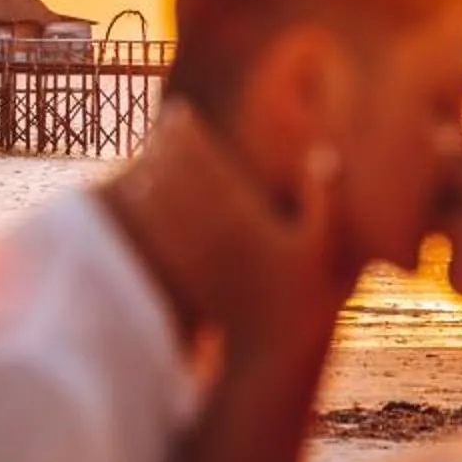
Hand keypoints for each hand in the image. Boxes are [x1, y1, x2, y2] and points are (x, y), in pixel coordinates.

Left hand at [131, 104, 348, 353]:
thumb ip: (324, 198)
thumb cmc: (306, 293)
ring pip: (163, 208)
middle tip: (154, 126)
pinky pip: (159, 236)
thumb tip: (324, 154)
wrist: (273, 348)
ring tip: (141, 155)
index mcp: (244, 219)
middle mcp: (214, 234)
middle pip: (179, 180)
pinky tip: (136, 198)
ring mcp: (196, 257)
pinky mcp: (187, 277)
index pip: (208, 166)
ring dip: (149, 177)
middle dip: (164, 150)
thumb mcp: (325, 244)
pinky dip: (146, 213)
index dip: (189, 137)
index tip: (176, 113)